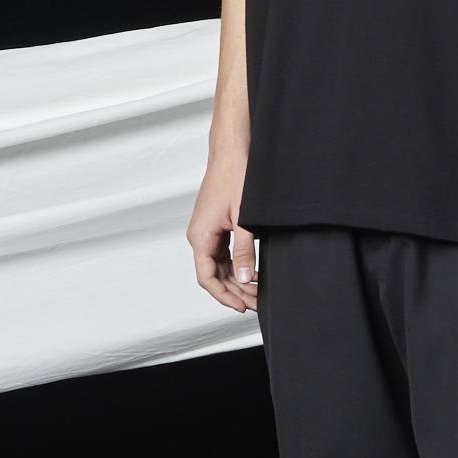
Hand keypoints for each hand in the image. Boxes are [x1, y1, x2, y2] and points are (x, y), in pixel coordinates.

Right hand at [187, 151, 258, 313]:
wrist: (233, 151)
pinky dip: (237, 265)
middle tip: (257, 302)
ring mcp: (208, 232)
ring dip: (237, 280)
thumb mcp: (244, 218)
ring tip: (257, 291)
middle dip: (235, 291)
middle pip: (214, 275)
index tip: (241, 307)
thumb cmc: (235, 176)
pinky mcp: (217, 226)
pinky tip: (252, 272)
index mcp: (201, 236)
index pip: (207, 278)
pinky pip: (224, 253)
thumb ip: (244, 250)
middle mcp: (200, 236)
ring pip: (220, 266)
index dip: (224, 296)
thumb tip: (244, 276)